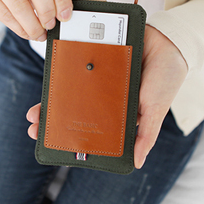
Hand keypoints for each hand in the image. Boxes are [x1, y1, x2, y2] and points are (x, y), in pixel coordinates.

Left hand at [26, 25, 187, 168]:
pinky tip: (49, 84)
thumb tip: (136, 162)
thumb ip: (146, 135)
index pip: (93, 129)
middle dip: (55, 121)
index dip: (75, 137)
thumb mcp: (156, 109)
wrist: (169, 41)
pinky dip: (63, 73)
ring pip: (71, 90)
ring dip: (52, 100)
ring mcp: (99, 78)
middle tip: (35, 127)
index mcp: (118, 112)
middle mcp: (105, 96)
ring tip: (34, 112)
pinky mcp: (97, 58)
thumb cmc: (166, 79)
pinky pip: (76, 66)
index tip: (55, 145)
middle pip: (76, 110)